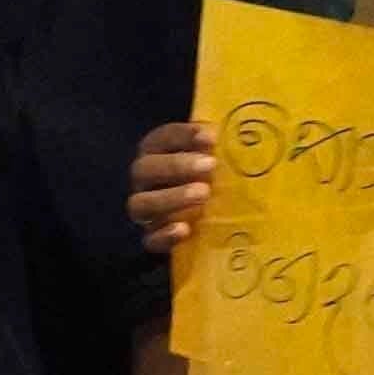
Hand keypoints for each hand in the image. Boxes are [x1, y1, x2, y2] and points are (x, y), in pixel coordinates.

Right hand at [124, 118, 223, 264]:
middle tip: (210, 165)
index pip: (162, 138)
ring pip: (141, 203)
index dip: (184, 135)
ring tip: (204, 193)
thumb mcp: (212, 159)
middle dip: (176, 165)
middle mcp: (144, 180)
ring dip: (171, 197)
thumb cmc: (209, 178)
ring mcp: (145, 211)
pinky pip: (150, 239)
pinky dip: (165, 235)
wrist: (203, 221)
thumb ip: (214, 148)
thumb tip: (232, 136)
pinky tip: (185, 229)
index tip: (211, 137)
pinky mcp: (152, 238)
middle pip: (145, 169)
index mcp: (156, 153)